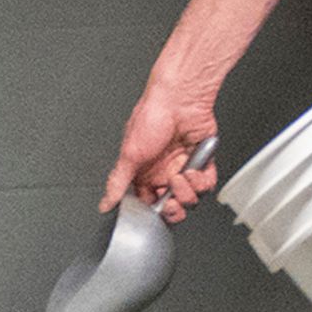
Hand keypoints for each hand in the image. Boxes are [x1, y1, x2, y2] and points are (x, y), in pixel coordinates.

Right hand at [100, 72, 221, 221]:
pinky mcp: (201, 161)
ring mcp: (183, 166)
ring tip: (181, 175)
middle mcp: (163, 171)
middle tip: (172, 202)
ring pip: (191, 197)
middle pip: (172, 205)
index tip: (158, 211)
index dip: (155, 212)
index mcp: (143, 172)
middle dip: (174, 208)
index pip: (149, 204)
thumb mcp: (129, 154)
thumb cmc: (152, 117)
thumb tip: (105, 202)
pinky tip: (194, 170)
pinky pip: (206, 184)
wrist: (180, 99)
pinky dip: (202, 181)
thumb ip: (118, 182)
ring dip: (187, 191)